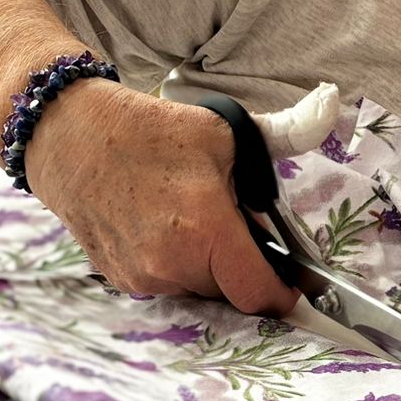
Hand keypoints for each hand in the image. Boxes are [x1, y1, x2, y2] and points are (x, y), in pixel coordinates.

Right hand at [22, 79, 297, 313]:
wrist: (68, 136)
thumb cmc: (149, 131)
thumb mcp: (224, 129)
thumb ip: (287, 132)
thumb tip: (331, 105)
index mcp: (206, 230)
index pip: (258, 293)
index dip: (284, 295)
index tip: (295, 288)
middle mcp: (172, 264)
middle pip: (230, 289)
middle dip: (241, 265)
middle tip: (233, 224)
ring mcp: (142, 277)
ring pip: (198, 287)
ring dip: (207, 265)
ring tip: (191, 218)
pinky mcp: (120, 278)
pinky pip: (166, 283)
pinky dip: (176, 263)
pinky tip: (163, 226)